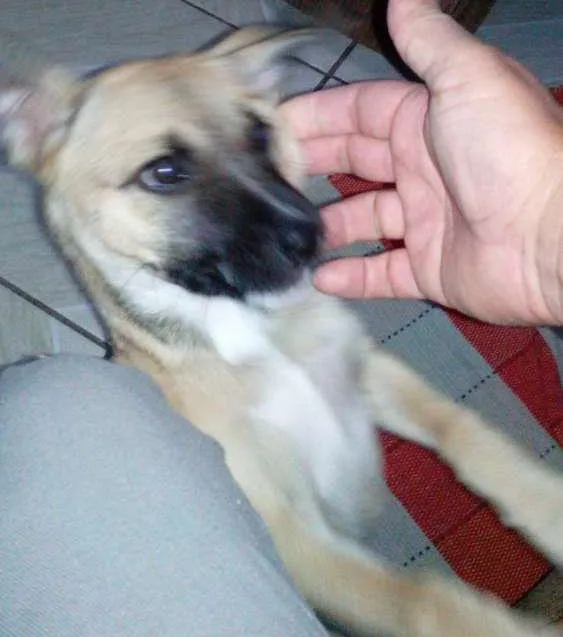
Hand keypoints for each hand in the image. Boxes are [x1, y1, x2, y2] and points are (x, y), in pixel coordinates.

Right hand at [281, 0, 562, 324]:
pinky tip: (320, 277)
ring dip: (329, 226)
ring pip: (363, 221)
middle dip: (315, 166)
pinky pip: (382, 273)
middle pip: (355, 163)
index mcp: (426, 122)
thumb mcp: (468, 79)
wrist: (551, 236)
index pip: (359, 113)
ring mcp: (424, 222)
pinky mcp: (428, 269)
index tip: (275, 128)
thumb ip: (429, 42)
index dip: (318, 116)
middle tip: (270, 177)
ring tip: (288, 232)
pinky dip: (354, 277)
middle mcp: (422, 169)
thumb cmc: (505, 151)